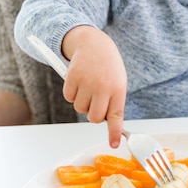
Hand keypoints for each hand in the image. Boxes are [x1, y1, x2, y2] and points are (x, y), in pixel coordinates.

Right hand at [62, 27, 126, 147]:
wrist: (94, 43)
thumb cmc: (108, 65)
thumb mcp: (118, 81)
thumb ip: (114, 101)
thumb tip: (108, 124)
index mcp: (118, 88)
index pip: (116, 116)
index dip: (114, 132)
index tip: (114, 144)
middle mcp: (102, 86)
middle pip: (94, 117)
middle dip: (94, 114)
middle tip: (96, 101)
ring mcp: (86, 82)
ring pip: (80, 109)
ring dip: (82, 101)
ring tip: (88, 86)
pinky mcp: (72, 78)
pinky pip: (69, 98)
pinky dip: (72, 93)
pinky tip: (79, 81)